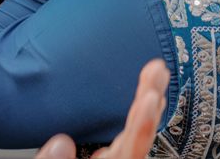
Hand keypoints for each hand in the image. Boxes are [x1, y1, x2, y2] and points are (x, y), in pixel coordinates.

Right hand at [36, 59, 168, 158]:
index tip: (150, 99)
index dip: (141, 125)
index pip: (128, 153)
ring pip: (138, 136)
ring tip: (157, 74)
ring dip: (148, 101)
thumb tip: (62, 142)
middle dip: (148, 100)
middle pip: (138, 138)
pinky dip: (142, 116)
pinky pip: (132, 139)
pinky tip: (149, 97)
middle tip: (157, 70)